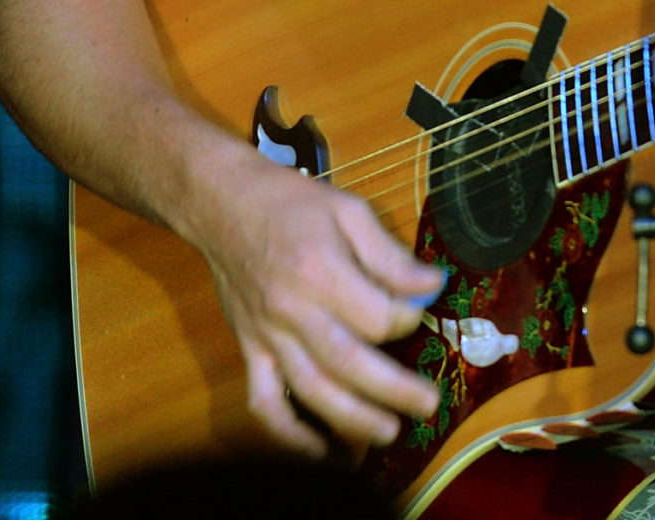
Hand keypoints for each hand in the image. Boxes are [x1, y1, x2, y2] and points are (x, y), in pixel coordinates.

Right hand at [184, 150, 446, 453]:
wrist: (222, 205)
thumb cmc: (291, 204)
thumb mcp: (349, 211)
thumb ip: (390, 256)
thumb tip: (432, 286)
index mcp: (321, 272)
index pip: (376, 316)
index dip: (409, 320)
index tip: (424, 312)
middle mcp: (292, 311)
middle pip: (348, 363)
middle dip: (393, 389)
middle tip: (428, 405)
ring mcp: (267, 335)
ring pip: (310, 389)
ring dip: (351, 419)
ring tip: (387, 433)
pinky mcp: (249, 349)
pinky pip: (264, 402)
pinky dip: (288, 434)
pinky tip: (318, 451)